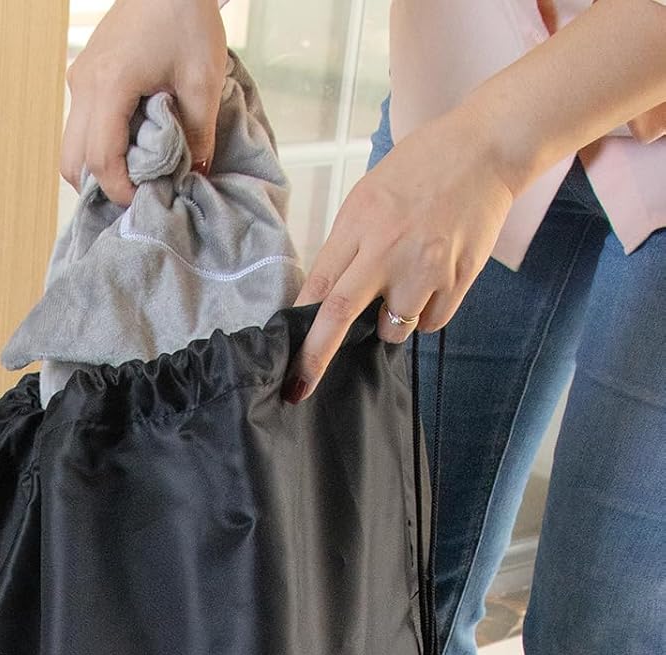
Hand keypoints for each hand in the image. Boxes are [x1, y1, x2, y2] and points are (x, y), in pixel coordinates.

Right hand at [61, 0, 227, 205]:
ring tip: (132, 171)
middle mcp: (84, 86)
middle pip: (72, 161)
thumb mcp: (203, 79)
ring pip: (71, 146)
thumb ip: (200, 133)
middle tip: (133, 194)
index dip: (119, 190)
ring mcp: (79, 80)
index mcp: (109, 86)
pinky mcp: (84, 75)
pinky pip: (80, 124)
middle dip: (99, 187)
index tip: (143, 200)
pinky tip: (128, 142)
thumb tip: (196, 172)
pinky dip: (97, 144)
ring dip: (96, 167)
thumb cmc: (184, 14)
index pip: (101, 160)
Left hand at [285, 105, 517, 400]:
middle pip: (340, 316)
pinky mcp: (458, 280)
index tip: (284, 358)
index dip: (297, 328)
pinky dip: (424, 316)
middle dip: (315, 359)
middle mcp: (388, 250)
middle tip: (299, 388)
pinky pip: (429, 323)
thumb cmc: (421, 169)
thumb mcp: (367, 197)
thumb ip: (345, 247)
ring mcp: (425, 268)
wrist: (488, 149)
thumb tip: (321, 298)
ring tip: (404, 286)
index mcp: (359, 225)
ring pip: (392, 330)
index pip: (317, 287)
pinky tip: (431, 283)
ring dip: (389, 324)